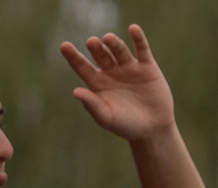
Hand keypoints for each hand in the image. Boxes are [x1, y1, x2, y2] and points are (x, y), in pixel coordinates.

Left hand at [59, 25, 176, 143]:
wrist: (153, 129)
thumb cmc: (127, 126)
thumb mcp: (107, 118)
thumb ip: (92, 105)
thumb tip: (75, 92)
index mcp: (98, 83)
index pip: (82, 66)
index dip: (73, 56)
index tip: (64, 46)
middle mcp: (111, 72)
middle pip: (101, 55)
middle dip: (96, 48)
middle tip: (91, 42)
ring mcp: (129, 67)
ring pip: (119, 50)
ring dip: (114, 43)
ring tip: (108, 38)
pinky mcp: (147, 66)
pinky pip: (142, 49)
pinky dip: (138, 38)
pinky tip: (133, 29)